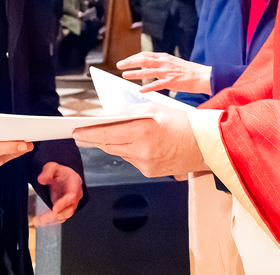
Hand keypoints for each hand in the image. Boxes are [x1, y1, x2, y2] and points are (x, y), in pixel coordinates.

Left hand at [32, 162, 83, 226]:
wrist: (63, 176)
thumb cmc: (60, 172)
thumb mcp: (53, 166)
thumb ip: (48, 171)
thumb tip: (41, 179)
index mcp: (75, 185)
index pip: (72, 197)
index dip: (64, 204)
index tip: (54, 209)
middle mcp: (75, 197)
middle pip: (69, 210)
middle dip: (55, 216)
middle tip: (42, 218)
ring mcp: (69, 205)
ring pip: (63, 216)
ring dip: (50, 220)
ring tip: (37, 221)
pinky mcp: (63, 210)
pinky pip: (58, 218)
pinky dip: (49, 221)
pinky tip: (39, 221)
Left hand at [74, 105, 208, 177]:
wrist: (205, 144)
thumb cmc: (183, 122)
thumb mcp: (156, 108)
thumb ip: (130, 111)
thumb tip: (108, 114)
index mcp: (143, 132)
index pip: (106, 134)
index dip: (88, 133)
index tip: (74, 131)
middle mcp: (142, 151)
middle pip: (108, 145)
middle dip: (94, 139)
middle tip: (79, 133)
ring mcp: (146, 164)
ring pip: (119, 153)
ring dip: (110, 144)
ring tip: (99, 136)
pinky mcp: (150, 172)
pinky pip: (131, 160)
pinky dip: (127, 150)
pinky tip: (128, 143)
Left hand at [117, 52, 211, 93]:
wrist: (202, 76)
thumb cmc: (188, 71)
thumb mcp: (173, 63)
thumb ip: (161, 64)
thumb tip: (148, 66)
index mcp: (164, 57)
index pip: (145, 54)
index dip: (134, 57)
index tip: (126, 61)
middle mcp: (164, 62)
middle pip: (143, 60)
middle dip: (130, 62)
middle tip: (119, 65)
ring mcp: (167, 72)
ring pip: (147, 71)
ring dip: (135, 73)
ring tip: (125, 75)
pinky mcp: (172, 82)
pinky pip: (157, 84)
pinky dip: (148, 87)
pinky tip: (140, 90)